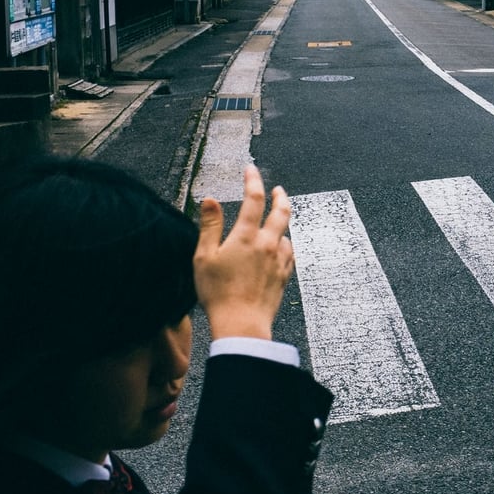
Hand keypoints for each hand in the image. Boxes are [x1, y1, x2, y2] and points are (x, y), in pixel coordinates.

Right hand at [194, 164, 293, 340]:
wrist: (242, 324)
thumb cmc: (217, 293)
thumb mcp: (204, 257)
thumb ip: (209, 226)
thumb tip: (209, 199)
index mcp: (246, 236)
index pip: (253, 198)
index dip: (253, 180)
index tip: (250, 169)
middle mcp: (268, 244)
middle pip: (282, 211)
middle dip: (281, 196)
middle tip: (278, 190)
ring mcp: (279, 260)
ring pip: (286, 234)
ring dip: (280, 225)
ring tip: (273, 224)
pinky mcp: (285, 276)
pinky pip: (289, 254)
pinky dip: (285, 246)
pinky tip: (280, 249)